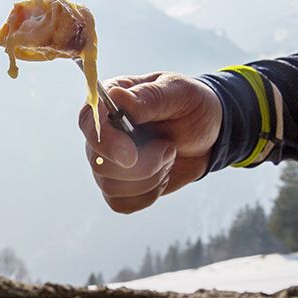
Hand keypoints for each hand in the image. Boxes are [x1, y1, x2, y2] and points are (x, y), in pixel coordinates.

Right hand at [78, 72, 222, 213]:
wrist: (208, 135)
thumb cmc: (191, 106)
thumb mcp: (179, 93)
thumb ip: (149, 97)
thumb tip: (117, 97)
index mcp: (109, 102)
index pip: (89, 122)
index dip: (106, 143)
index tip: (131, 155)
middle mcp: (102, 133)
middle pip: (99, 163)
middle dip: (143, 165)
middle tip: (169, 148)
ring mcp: (108, 162)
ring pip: (111, 187)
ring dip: (150, 178)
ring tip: (168, 157)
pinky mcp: (120, 187)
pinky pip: (121, 204)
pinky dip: (148, 195)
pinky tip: (162, 176)